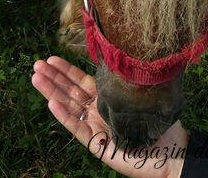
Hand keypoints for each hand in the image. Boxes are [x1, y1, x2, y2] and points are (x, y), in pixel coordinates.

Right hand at [32, 56, 186, 176]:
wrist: (171, 154)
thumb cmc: (161, 125)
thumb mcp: (141, 96)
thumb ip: (125, 81)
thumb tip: (118, 54)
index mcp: (107, 99)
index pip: (81, 82)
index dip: (66, 71)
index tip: (51, 58)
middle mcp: (98, 112)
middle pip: (70, 92)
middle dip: (53, 78)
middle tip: (36, 64)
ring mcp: (96, 128)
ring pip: (69, 107)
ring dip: (52, 92)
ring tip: (36, 78)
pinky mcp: (98, 145)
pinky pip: (78, 128)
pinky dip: (64, 116)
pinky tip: (52, 104)